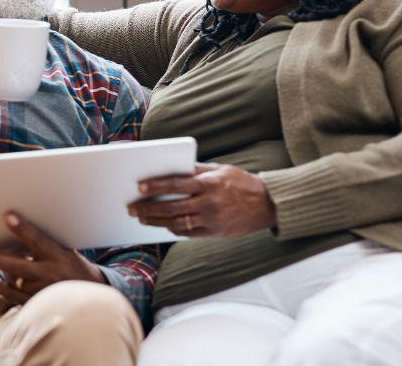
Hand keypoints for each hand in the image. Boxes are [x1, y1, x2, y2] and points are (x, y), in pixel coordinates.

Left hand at [0, 212, 105, 304]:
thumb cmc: (74, 267)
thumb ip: (45, 243)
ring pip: (13, 279)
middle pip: (18, 266)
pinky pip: (12, 295)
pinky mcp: (36, 304)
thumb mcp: (66, 251)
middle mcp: (51, 275)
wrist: (92, 297)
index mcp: (60, 257)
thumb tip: (17, 231)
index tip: (7, 216)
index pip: (39, 241)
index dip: (23, 229)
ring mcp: (42, 291)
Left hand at [127, 163, 276, 236]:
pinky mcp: (215, 232)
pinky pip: (188, 233)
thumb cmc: (243, 183)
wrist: (269, 205)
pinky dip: (173, 229)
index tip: (139, 187)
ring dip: (157, 221)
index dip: (156, 186)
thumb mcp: (221, 170)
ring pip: (177, 222)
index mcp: (209, 183)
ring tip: (142, 219)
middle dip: (149, 208)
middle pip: (172, 206)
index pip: (176, 183)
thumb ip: (197, 170)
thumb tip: (173, 168)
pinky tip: (163, 225)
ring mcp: (212, 220)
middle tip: (132, 208)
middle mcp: (209, 202)